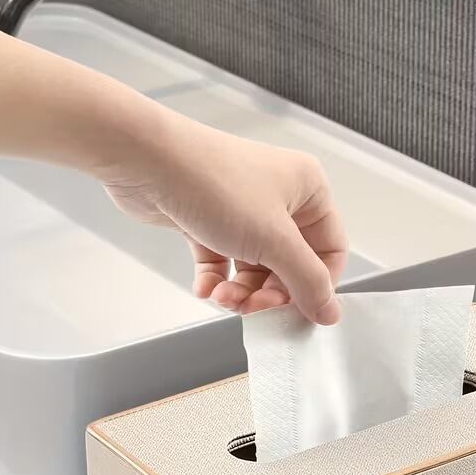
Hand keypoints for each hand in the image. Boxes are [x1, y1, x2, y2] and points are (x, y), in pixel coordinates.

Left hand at [93, 108, 347, 324]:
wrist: (146, 162)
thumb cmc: (213, 183)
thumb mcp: (273, 240)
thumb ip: (306, 281)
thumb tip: (330, 312)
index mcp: (308, 190)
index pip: (329, 250)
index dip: (316, 286)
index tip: (298, 311)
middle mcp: (279, 197)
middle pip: (290, 265)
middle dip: (270, 292)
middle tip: (253, 307)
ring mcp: (242, 209)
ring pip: (255, 268)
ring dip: (241, 291)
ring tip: (222, 296)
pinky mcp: (209, 220)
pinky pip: (223, 262)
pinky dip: (216, 281)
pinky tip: (206, 288)